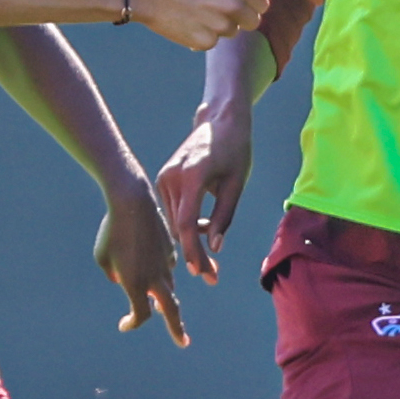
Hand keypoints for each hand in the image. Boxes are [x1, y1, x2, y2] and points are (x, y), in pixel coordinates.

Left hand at [96, 180, 187, 346]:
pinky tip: (148, 263)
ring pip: (167, 286)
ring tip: (158, 306)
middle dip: (177, 329)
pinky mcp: (170, 249)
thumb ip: (113, 274)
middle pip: (170, 310)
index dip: (131, 323)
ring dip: (162, 297)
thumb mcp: (103, 257)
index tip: (123, 325)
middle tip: (183, 343)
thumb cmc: (112, 231)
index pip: (139, 315)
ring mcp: (166, 263)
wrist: (133, 203)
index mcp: (136, 284)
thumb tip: (122, 280)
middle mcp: (155, 277)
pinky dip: (159, 272)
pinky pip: (166, 267)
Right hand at [128, 0, 281, 50]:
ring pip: (232, 32)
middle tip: (214, 4)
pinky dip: (204, 35)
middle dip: (239, 15)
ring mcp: (219, 25)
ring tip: (198, 10)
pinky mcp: (204, 42)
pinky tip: (189, 21)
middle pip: (253, 22)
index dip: (249, 1)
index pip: (263, 4)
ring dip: (220, 25)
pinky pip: (214, 43)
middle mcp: (232, 5)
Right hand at [157, 108, 252, 284]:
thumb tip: (215, 247)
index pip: (186, 223)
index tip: (200, 271)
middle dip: (194, 252)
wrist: (221, 121)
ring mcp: (164, 177)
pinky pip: (173, 210)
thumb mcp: (235, 184)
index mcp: (192, 176)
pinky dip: (186, 224)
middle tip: (212, 276)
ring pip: (174, 221)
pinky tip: (204, 229)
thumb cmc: (235, 151)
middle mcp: (172, 177)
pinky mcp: (164, 178)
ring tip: (212, 261)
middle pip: (178, 227)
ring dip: (190, 240)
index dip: (193, 250)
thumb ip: (224, 216)